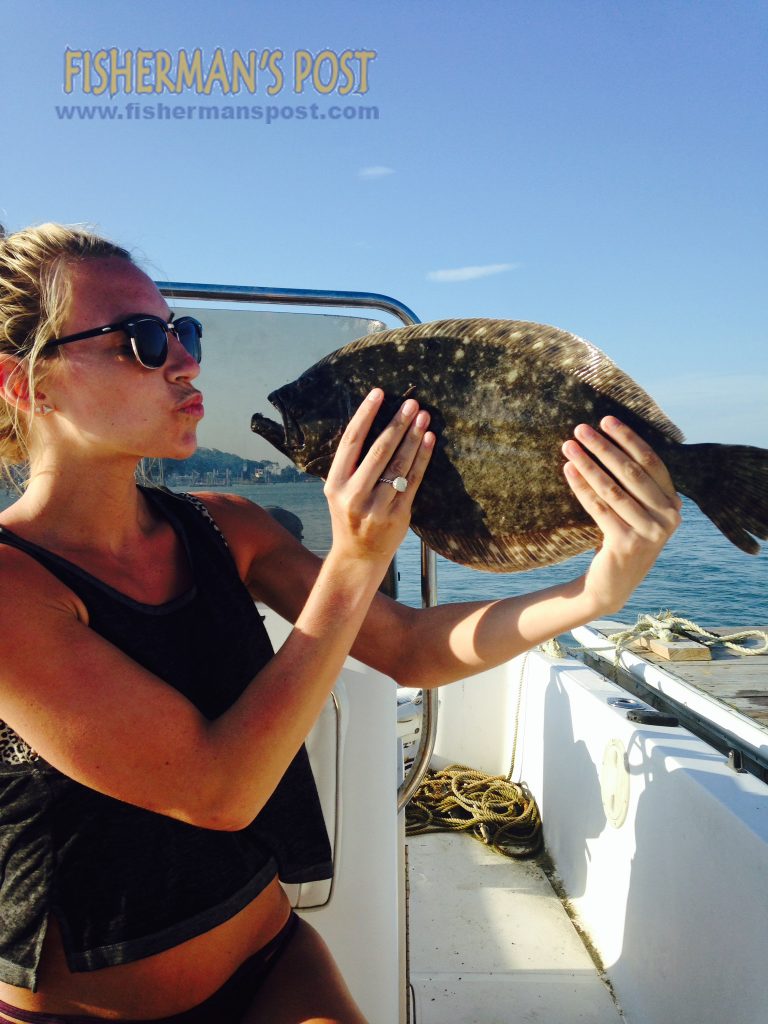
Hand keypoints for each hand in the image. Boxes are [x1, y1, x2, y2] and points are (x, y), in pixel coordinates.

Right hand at [323, 389, 434, 566]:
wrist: (358, 557)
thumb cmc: (350, 516)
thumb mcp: (341, 491)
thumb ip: (353, 464)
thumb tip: (375, 423)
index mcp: (335, 483)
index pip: (351, 441)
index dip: (365, 415)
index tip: (378, 393)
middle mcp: (354, 495)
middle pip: (379, 451)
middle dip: (397, 424)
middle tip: (411, 404)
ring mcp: (377, 507)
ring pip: (399, 465)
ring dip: (413, 438)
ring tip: (423, 417)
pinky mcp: (398, 515)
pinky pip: (414, 481)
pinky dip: (422, 459)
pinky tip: (428, 441)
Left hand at [562, 416, 681, 614]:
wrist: (612, 585)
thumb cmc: (622, 538)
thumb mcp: (637, 511)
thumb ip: (635, 483)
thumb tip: (608, 438)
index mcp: (674, 504)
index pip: (650, 462)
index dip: (628, 438)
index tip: (606, 420)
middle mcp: (668, 518)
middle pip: (630, 472)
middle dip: (604, 447)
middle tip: (581, 428)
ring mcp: (649, 533)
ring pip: (612, 489)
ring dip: (588, 463)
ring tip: (569, 446)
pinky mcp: (626, 544)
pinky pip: (599, 508)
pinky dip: (581, 487)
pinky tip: (567, 470)